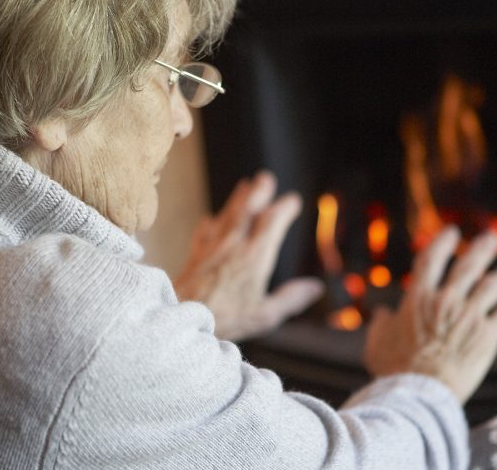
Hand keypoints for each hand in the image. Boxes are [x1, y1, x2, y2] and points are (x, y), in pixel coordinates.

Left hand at [173, 171, 323, 341]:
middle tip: (266, 178)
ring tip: (244, 186)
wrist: (181, 316)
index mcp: (254, 257)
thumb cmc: (224, 318)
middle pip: (247, 210)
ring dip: (237, 199)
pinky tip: (210, 219)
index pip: (272, 222)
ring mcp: (212, 247)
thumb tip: (315, 287)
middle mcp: (233, 245)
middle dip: (258, 191)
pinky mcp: (195, 255)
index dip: (284, 208)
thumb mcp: (265, 315)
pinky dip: (210, 223)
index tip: (292, 200)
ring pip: (226, 216)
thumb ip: (291, 298)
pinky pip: (204, 232)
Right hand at [364, 226, 496, 403]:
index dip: (442, 243)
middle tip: (492, 237)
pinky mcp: (487, 336)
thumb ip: (380, 324)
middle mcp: (445, 301)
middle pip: (468, 267)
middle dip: (482, 249)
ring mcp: (468, 317)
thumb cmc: (393, 368)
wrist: (420, 392)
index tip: (452, 232)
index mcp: (418, 297)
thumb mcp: (377, 342)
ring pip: (492, 287)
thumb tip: (382, 314)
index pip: (431, 259)